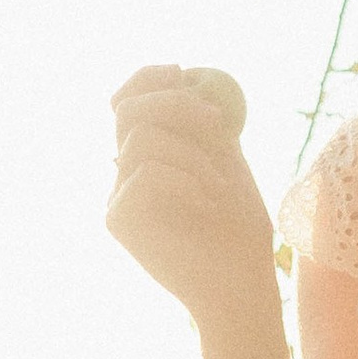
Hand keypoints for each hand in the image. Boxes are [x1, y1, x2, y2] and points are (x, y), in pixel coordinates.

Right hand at [107, 67, 280, 337]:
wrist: (241, 286)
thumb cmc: (240, 233)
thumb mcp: (226, 163)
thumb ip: (204, 124)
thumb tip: (186, 74)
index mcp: (149, 159)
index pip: (127, 102)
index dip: (148, 79)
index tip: (182, 72)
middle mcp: (124, 176)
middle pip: (127, 111)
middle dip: (175, 105)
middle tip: (217, 125)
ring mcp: (116, 198)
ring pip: (140, 139)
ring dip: (191, 153)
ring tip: (218, 184)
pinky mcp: (118, 220)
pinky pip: (145, 173)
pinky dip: (184, 179)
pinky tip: (204, 203)